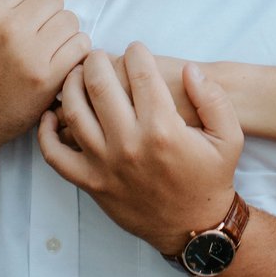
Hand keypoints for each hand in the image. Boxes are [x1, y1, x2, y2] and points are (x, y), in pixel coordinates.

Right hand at [0, 0, 90, 158]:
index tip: (16, 18)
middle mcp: (11, 30)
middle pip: (52, 0)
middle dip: (45, 13)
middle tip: (34, 32)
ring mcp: (32, 55)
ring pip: (69, 20)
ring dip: (62, 31)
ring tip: (47, 45)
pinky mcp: (48, 79)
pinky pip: (80, 46)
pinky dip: (74, 51)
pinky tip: (58, 60)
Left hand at [38, 42, 242, 254]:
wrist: (194, 228)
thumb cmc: (210, 178)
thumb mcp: (229, 137)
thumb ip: (214, 98)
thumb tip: (190, 69)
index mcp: (163, 129)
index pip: (140, 74)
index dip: (136, 52)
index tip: (135, 49)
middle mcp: (129, 144)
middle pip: (99, 84)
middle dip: (98, 60)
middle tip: (100, 55)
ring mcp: (105, 164)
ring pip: (74, 111)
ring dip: (72, 85)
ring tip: (79, 75)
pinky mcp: (90, 182)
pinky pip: (56, 155)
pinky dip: (46, 132)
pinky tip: (52, 115)